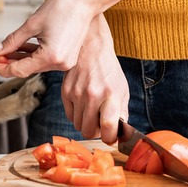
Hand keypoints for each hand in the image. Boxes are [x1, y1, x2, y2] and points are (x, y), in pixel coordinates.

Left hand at [0, 0, 97, 77]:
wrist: (84, 1)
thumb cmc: (62, 8)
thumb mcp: (32, 24)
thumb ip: (12, 41)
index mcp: (51, 56)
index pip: (20, 69)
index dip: (2, 67)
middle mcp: (60, 63)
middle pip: (27, 69)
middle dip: (8, 63)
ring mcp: (65, 62)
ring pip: (35, 65)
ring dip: (19, 59)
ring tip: (3, 53)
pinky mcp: (67, 57)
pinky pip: (44, 60)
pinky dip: (31, 56)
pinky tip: (19, 50)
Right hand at [61, 14, 127, 144]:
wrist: (91, 48)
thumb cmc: (108, 70)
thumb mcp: (122, 89)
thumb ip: (121, 112)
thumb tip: (119, 133)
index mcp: (111, 95)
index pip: (108, 127)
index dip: (110, 138)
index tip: (111, 137)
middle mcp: (93, 95)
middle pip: (89, 131)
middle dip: (96, 132)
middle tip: (101, 124)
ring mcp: (77, 94)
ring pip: (78, 126)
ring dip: (86, 123)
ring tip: (93, 112)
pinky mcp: (65, 92)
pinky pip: (70, 116)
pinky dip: (77, 115)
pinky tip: (83, 105)